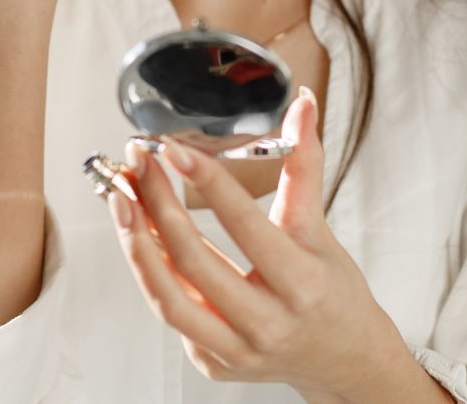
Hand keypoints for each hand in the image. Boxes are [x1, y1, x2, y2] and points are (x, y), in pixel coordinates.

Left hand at [106, 87, 406, 399]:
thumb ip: (303, 164)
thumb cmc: (333, 291)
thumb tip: (302, 103)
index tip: (174, 150)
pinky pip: (170, 313)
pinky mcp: (213, 363)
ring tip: (123, 197)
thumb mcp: (321, 228)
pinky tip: (140, 233)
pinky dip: (150, 271)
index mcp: (301, 284)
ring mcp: (236, 351)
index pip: (245, 227)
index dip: (208, 184)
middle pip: (194, 262)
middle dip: (158, 205)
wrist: (343, 359)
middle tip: (139, 162)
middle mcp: (267, 324)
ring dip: (138, 243)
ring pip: (168, 298)